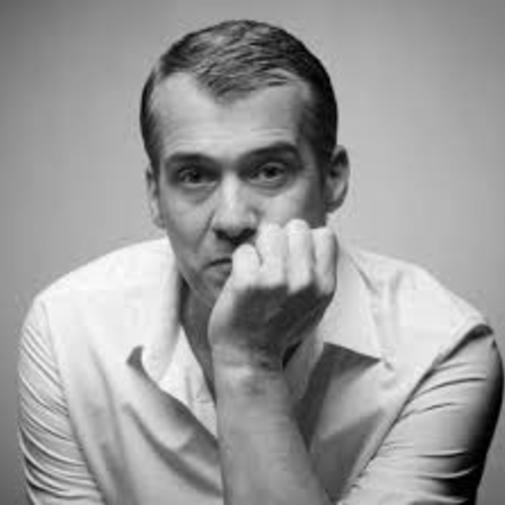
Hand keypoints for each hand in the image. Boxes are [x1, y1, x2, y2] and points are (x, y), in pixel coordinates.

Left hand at [208, 219, 336, 370]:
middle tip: (273, 266)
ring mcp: (276, 281)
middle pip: (296, 226)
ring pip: (269, 232)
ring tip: (258, 273)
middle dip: (282, 241)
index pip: (324, 234)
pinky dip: (240, 264)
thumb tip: (312, 235)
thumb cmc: (278, 328)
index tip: (294, 260)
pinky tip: (243, 284)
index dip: (305, 243)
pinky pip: (244, 250)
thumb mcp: (314, 304)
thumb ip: (317, 271)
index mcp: (324, 286)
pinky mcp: (248, 283)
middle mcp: (305, 281)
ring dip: (260, 249)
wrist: (250, 358)